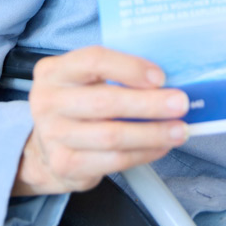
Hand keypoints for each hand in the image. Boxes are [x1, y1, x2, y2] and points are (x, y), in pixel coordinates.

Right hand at [13, 46, 189, 196]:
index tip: (160, 77)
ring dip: (152, 133)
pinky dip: (143, 153)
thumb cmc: (78, 104)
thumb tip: (166, 80)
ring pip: (112, 135)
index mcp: (54, 70)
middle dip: (149, 103)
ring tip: (178, 130)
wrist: (46, 148)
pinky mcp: (65, 164)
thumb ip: (117, 74)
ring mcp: (53, 135)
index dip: (130, 68)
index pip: (94, 61)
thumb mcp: (87, 80)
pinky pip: (113, 160)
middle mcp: (48, 101)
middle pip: (105, 101)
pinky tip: (160, 146)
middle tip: (180, 104)